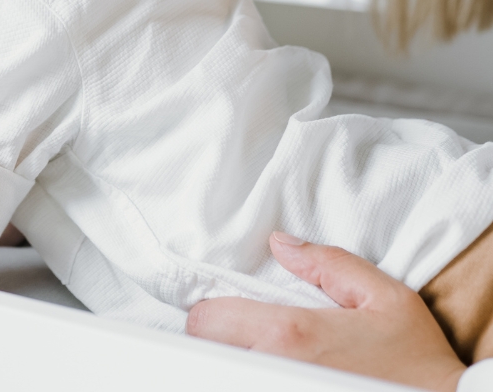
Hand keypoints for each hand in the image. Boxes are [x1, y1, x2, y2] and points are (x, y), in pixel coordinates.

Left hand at [186, 233, 465, 391]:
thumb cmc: (416, 359)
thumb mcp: (384, 298)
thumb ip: (327, 264)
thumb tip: (280, 244)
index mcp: (289, 335)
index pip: (206, 320)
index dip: (211, 311)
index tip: (230, 309)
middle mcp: (274, 370)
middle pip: (206, 350)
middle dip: (218, 337)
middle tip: (243, 332)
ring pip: (227, 373)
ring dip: (235, 361)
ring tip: (261, 354)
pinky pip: (248, 387)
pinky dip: (251, 378)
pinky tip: (276, 372)